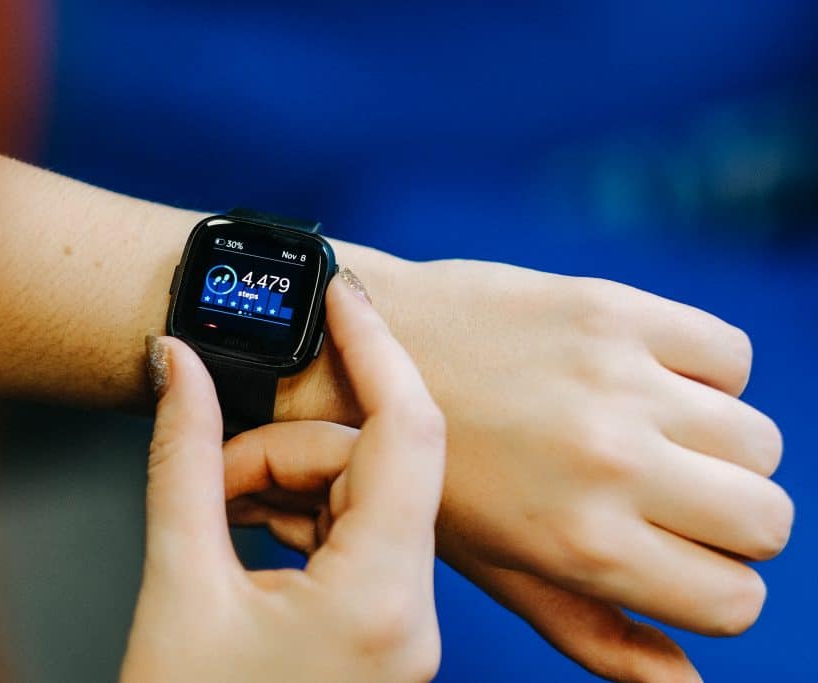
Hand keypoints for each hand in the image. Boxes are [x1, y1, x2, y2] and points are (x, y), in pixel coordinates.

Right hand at [121, 275, 445, 682]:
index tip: (340, 293)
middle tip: (213, 474)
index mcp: (378, 602)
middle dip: (286, 448)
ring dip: (288, 484)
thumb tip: (175, 365)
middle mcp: (410, 616)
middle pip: (371, 468)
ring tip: (219, 514)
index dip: (374, 348)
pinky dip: (300, 517)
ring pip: (362, 499)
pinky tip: (248, 533)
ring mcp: (399, 628)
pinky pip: (356, 536)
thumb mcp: (175, 583)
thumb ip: (182, 459)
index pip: (408, 433)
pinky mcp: (379, 632)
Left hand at [282, 258, 792, 680]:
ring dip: (718, 447)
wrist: (352, 359)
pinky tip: (643, 379)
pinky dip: (705, 373)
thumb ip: (591, 628)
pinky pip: (730, 354)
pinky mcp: (611, 309)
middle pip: (767, 519)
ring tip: (650, 435)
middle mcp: (609, 463)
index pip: (735, 600)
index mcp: (579, 542)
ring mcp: (615, 380)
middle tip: (669, 497)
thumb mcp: (496, 567)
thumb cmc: (424, 474)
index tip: (675, 557)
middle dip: (730, 523)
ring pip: (757, 439)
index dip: (711, 586)